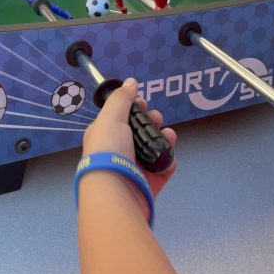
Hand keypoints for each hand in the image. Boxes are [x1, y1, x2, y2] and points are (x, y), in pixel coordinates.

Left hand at [83, 79, 176, 198]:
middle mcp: (118, 151)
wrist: (116, 191)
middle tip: (156, 118)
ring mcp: (134, 168)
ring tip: (169, 136)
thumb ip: (122, 98)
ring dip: (163, 138)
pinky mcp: (149, 183)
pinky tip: (169, 155)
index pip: (120, 117)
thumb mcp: (111, 118)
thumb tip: (131, 82)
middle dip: (151, 121)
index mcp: (104, 135)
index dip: (133, 107)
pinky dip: (168, 160)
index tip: (143, 102)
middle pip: (139, 131)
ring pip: (153, 148)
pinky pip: (163, 168)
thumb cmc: (109, 150)